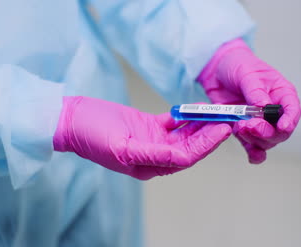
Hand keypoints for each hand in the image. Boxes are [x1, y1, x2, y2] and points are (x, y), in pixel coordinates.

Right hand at [53, 96, 231, 179]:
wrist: (72, 119)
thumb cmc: (91, 135)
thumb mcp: (121, 147)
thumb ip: (152, 154)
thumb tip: (182, 158)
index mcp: (148, 166)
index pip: (185, 158)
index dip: (205, 145)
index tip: (221, 130)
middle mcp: (153, 155)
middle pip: (189, 146)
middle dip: (209, 134)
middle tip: (228, 119)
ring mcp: (151, 140)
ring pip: (184, 134)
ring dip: (200, 125)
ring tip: (218, 112)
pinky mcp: (148, 125)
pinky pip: (173, 122)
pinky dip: (185, 116)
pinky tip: (197, 108)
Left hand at [197, 38, 300, 163]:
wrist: (217, 71)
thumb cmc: (238, 66)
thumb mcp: (247, 73)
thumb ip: (255, 90)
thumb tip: (263, 106)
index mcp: (282, 93)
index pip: (292, 110)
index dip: (289, 120)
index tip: (282, 127)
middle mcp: (274, 111)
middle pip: (280, 132)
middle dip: (266, 132)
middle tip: (250, 125)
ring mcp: (260, 122)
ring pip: (266, 141)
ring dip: (254, 139)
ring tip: (239, 127)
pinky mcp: (245, 129)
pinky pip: (253, 146)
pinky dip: (253, 152)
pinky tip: (251, 154)